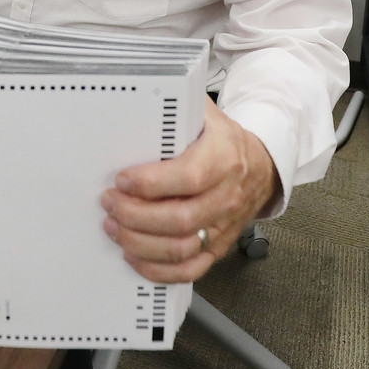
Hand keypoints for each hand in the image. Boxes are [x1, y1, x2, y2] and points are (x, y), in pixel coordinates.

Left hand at [99, 97, 280, 283]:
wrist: (259, 165)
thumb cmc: (221, 138)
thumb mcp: (203, 113)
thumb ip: (174, 109)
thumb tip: (134, 98)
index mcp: (224, 156)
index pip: (188, 176)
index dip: (150, 183)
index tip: (121, 180)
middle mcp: (227, 194)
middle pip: (179, 219)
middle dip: (135, 214)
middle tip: (109, 203)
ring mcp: (224, 225)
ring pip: (180, 247)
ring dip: (139, 242)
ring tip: (114, 226)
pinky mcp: (218, 246)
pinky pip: (190, 269)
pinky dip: (158, 270)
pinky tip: (134, 255)